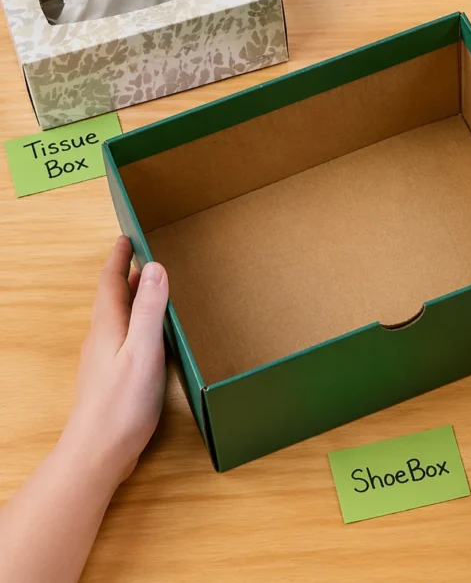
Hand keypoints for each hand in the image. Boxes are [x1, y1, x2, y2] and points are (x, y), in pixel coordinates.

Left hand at [60, 236, 168, 484]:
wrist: (99, 451)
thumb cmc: (122, 402)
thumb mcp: (143, 350)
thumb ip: (150, 310)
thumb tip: (155, 267)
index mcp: (108, 326)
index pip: (111, 282)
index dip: (119, 258)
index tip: (128, 236)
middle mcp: (101, 337)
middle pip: (112, 297)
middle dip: (127, 273)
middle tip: (144, 255)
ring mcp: (104, 358)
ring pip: (117, 316)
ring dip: (132, 297)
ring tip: (150, 285)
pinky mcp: (112, 375)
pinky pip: (123, 335)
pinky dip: (136, 320)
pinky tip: (150, 331)